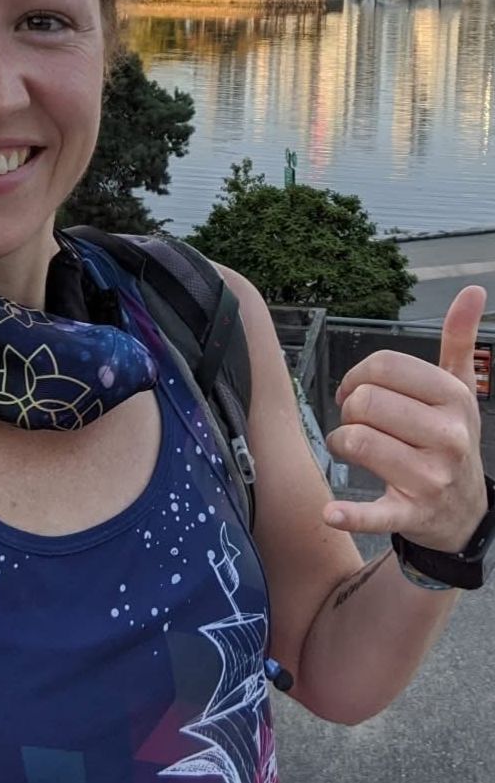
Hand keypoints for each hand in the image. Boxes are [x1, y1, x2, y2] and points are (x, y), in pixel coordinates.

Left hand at [323, 285, 487, 551]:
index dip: (358, 374)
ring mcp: (431, 478)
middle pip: (367, 402)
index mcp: (454, 399)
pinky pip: (375, 513)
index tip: (356, 389)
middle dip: (349, 409)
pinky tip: (331, 513)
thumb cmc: (450, 439)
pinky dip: (351, 515)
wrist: (464, 512)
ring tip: (350, 447)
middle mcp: (447, 437)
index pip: (386, 367)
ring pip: (359, 442)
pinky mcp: (411, 514)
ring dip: (340, 442)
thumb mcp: (459, 389)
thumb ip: (460, 340)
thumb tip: (473, 290)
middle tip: (357, 421)